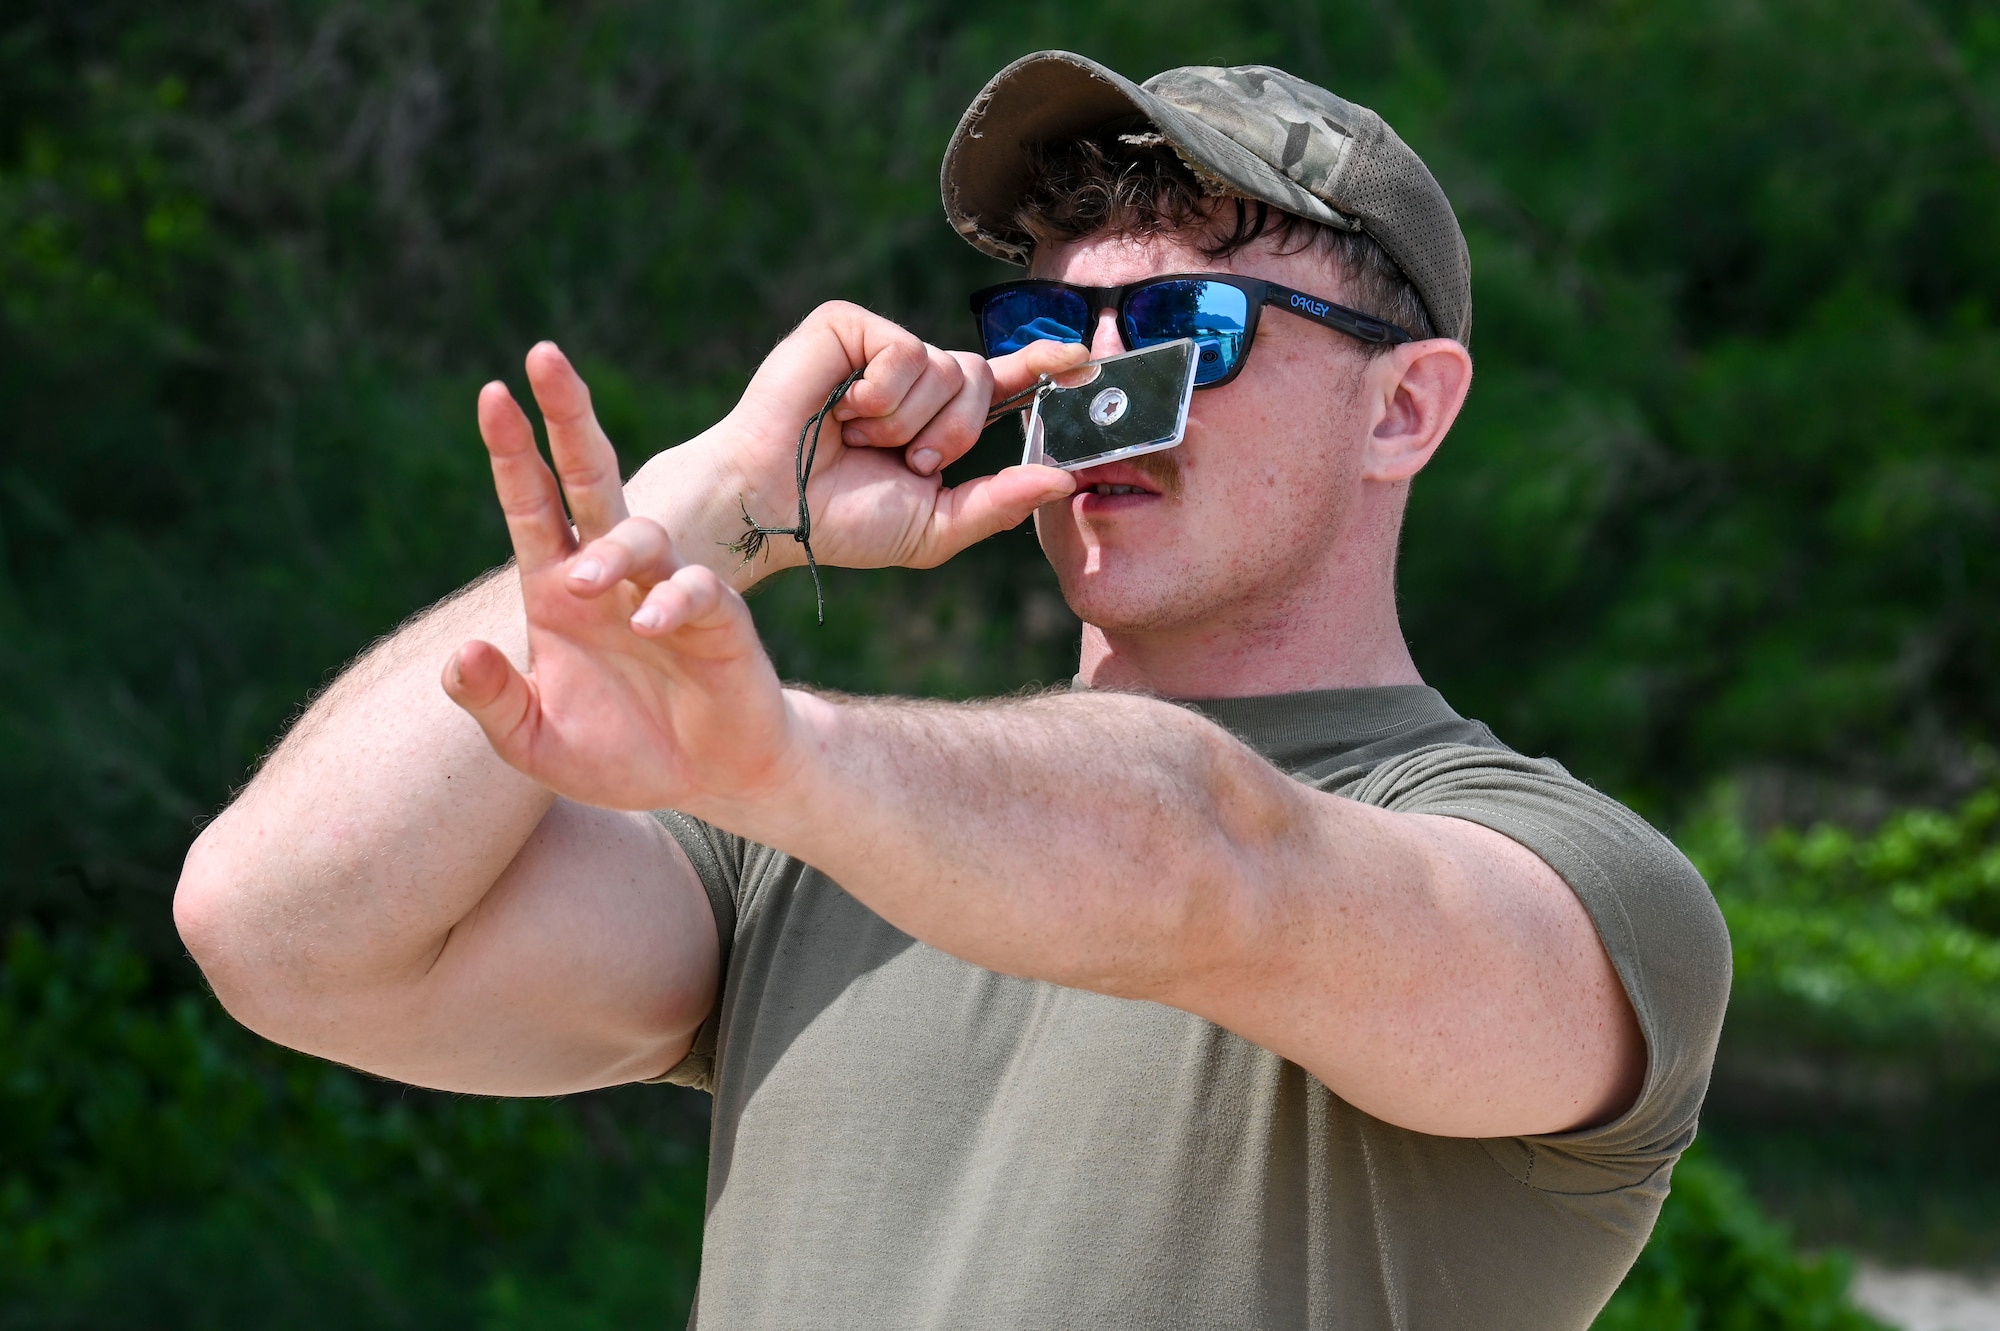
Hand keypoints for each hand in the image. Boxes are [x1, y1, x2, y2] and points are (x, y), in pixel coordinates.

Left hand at [440, 378, 797, 813]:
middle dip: (567, 418)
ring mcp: (666, 589)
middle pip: (587, 478)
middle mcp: (611, 574)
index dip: (512, 451)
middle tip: (543, 357)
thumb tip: (458, 656)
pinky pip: (696, 590)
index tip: (493, 393)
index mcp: (557, 588)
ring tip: (583, 583)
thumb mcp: (533, 743)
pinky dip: (671, 600)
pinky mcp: (719, 620)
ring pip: (639, 533)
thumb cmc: (619, 752)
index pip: (530, 504)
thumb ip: (491, 703)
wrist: (708, 779)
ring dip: (610, 549)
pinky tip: (651, 622)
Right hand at [643, 301, 1086, 574]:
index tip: (1083, 359)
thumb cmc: (841, 520)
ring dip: (906, 422)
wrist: (771, 508)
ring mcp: (878, 346)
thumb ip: (999, 504)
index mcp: (935, 418)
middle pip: (977, 377)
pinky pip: (904, 351)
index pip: (1001, 382)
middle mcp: (912, 376)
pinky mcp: (845, 326)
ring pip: (943, 367)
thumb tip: (1064, 479)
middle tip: (899, 459)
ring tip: (856, 437)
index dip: (1042, 364)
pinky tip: (841, 411)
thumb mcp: (935, 527)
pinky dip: (881, 396)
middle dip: (949, 433)